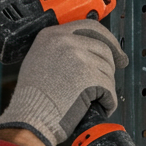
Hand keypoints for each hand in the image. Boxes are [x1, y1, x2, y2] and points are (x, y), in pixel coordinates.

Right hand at [0, 19, 128, 145]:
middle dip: (112, 63)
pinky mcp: (89, 76)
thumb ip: (59, 48)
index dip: (107, 39)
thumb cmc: (32, 97)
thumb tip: (86, 49)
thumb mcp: (38, 59)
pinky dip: (108, 101)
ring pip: (107, 69)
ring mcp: (78, 58)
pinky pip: (109, 88)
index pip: (89, 27)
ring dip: (106, 86)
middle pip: (103, 48)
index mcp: (52, 35)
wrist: (30, 117)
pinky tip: (99, 106)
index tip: (115, 49)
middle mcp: (66, 42)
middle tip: (114, 74)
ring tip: (94, 98)